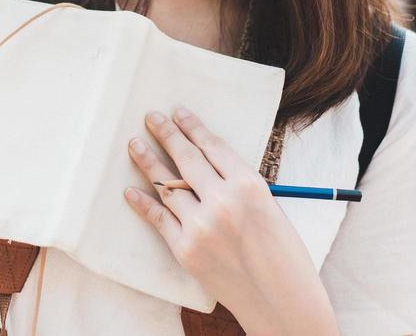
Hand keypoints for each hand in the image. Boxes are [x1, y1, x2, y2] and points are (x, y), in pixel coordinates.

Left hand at [123, 107, 336, 333]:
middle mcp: (223, 201)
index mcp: (250, 185)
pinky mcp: (185, 250)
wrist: (282, 304)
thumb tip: (204, 162)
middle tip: (151, 117)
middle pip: (186, 158)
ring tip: (135, 145)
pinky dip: (142, 202)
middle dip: (166, 133)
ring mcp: (201, 226)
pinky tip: (131, 189)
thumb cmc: (284, 256)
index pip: (212, 145)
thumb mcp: (271, 208)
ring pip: (166, 185)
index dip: (192, 126)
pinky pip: (158, 218)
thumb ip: (240, 186)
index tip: (177, 112)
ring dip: (147, 161)